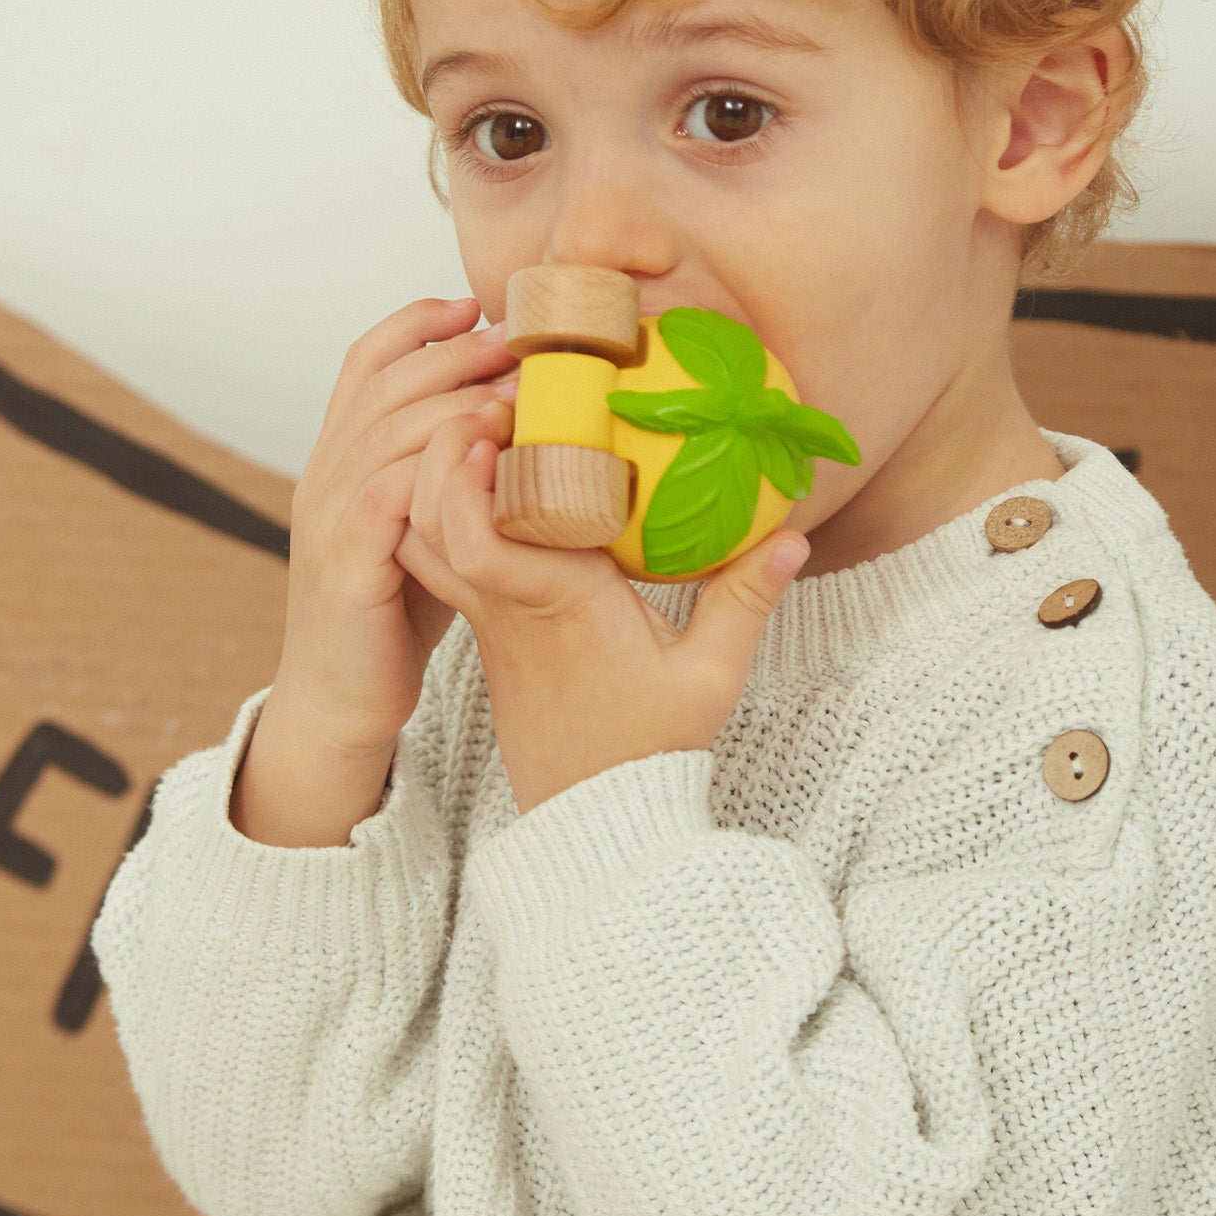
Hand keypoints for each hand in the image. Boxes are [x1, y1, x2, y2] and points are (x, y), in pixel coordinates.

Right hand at [232, 296, 518, 844]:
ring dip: (460, 398)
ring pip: (391, 425)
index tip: (478, 307)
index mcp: (339, 457)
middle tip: (521, 340)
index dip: (418, 322)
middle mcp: (324, 473)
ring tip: (523, 389)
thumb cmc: (392, 617)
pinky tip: (494, 455)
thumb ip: (445, 473)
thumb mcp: (419, 526)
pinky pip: (392, 489)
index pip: (365, 359)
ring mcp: (329, 514)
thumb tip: (515, 422)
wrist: (340, 702)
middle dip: (456, 350)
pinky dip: (443, 463)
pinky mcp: (346, 560)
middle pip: (385, 378)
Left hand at [397, 417, 810, 815]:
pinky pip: (438, 561)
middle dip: (438, 452)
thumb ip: (746, 599)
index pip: (479, 541)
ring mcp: (487, 620)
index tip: (494, 425)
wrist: (596, 812)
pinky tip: (477, 477)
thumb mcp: (712, 675)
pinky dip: (437, 512)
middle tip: (484, 403)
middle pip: (429, 523)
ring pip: (422, 541)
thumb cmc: (650, 747)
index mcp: (558, 605)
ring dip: (432, 479)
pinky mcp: (484, 630)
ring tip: (481, 429)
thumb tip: (793, 536)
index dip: (468, 478)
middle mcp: (508, 607)